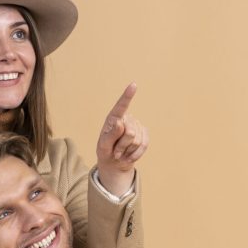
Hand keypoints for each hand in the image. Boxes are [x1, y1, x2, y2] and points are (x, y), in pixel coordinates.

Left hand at [96, 82, 148, 197]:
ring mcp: (137, 125)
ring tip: (121, 153)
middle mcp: (126, 119)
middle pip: (130, 133)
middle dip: (122, 146)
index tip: (133, 85)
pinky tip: (129, 156)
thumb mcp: (103, 146)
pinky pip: (144, 145)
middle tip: (116, 151)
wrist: (115, 162)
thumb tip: (120, 122)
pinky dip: (135, 154)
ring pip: (136, 141)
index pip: (121, 106)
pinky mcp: (144, 134)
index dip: (127, 96)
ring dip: (127, 151)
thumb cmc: (106, 151)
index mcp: (113, 118)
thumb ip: (111, 135)